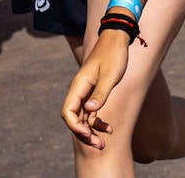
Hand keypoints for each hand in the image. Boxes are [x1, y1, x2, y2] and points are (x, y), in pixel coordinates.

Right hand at [61, 30, 130, 149]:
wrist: (117, 39)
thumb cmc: (114, 55)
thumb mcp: (110, 76)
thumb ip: (100, 94)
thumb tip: (89, 111)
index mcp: (79, 86)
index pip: (68, 112)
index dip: (75, 127)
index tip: (87, 135)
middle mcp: (79, 91)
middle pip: (74, 118)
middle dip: (84, 134)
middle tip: (99, 145)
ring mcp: (86, 93)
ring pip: (83, 118)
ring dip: (91, 131)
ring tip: (104, 143)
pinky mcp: (94, 93)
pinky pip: (91, 112)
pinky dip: (98, 122)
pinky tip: (109, 129)